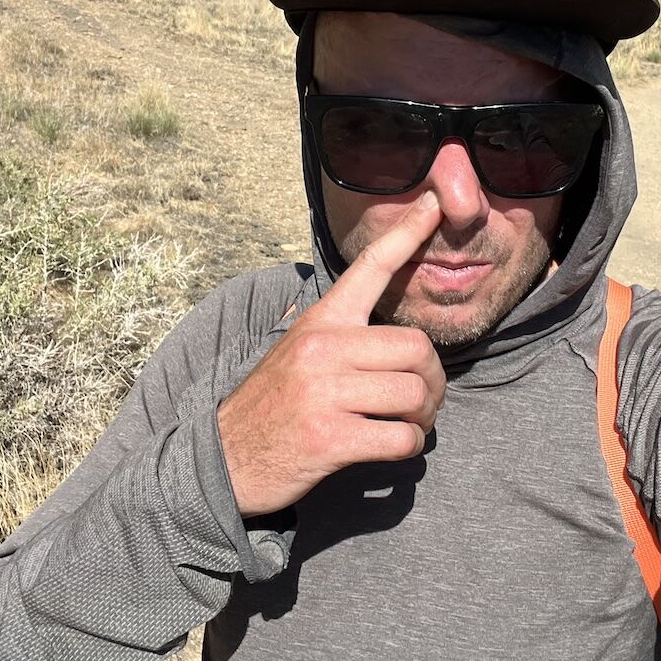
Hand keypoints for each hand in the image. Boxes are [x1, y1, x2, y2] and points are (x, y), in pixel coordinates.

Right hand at [217, 191, 446, 516]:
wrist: (225, 458)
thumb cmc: (274, 404)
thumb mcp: (298, 351)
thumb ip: (343, 336)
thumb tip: (396, 340)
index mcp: (320, 321)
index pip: (371, 267)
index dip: (408, 234)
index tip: (436, 202)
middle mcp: (322, 349)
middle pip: (416, 348)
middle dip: (433, 380)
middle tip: (425, 399)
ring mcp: (324, 393)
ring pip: (414, 394)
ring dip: (425, 416)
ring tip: (410, 423)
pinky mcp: (329, 438)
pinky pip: (401, 438)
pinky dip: (409, 446)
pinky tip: (394, 446)